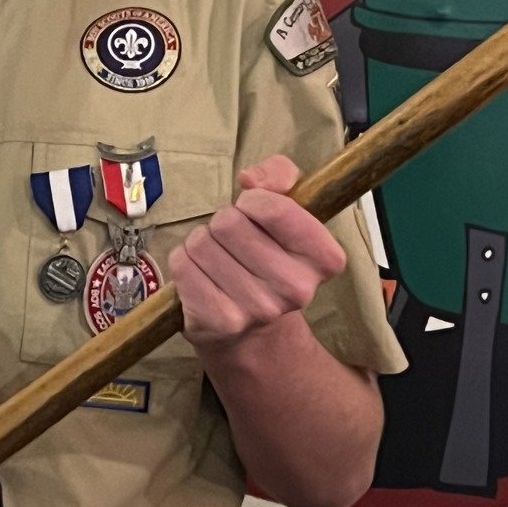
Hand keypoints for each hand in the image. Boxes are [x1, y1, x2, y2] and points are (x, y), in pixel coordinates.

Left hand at [168, 154, 345, 351]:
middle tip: (232, 241)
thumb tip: (251, 179)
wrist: (254, 332)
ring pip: (202, 242)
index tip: (253, 211)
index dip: (253, 201)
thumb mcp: (288, 208)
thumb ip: (280, 175)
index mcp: (324, 258)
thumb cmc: (270, 255)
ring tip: (217, 258)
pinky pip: (182, 265)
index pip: (275, 208)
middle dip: (223, 222)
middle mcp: (297, 288)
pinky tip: (201, 274)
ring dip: (201, 242)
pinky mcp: (221, 322)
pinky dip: (184, 261)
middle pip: (229, 223)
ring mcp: (258, 309)